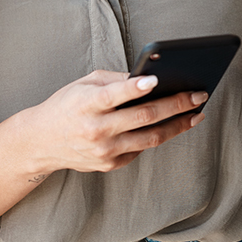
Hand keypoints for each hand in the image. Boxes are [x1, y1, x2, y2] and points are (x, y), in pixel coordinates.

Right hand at [22, 70, 206, 176]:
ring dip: (178, 125)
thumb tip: (150, 78)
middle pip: (143, 117)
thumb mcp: (85, 83)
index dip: (135, 87)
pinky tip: (172, 124)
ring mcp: (104, 150)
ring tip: (197, 113)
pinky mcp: (109, 164)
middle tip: (199, 94)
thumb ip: (115, 80)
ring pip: (150, 138)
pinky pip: (141, 149)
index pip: (114, 95)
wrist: (41, 141)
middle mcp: (96, 129)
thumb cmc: (68, 104)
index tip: (156, 79)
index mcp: (87, 104)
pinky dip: (158, 135)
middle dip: (176, 105)